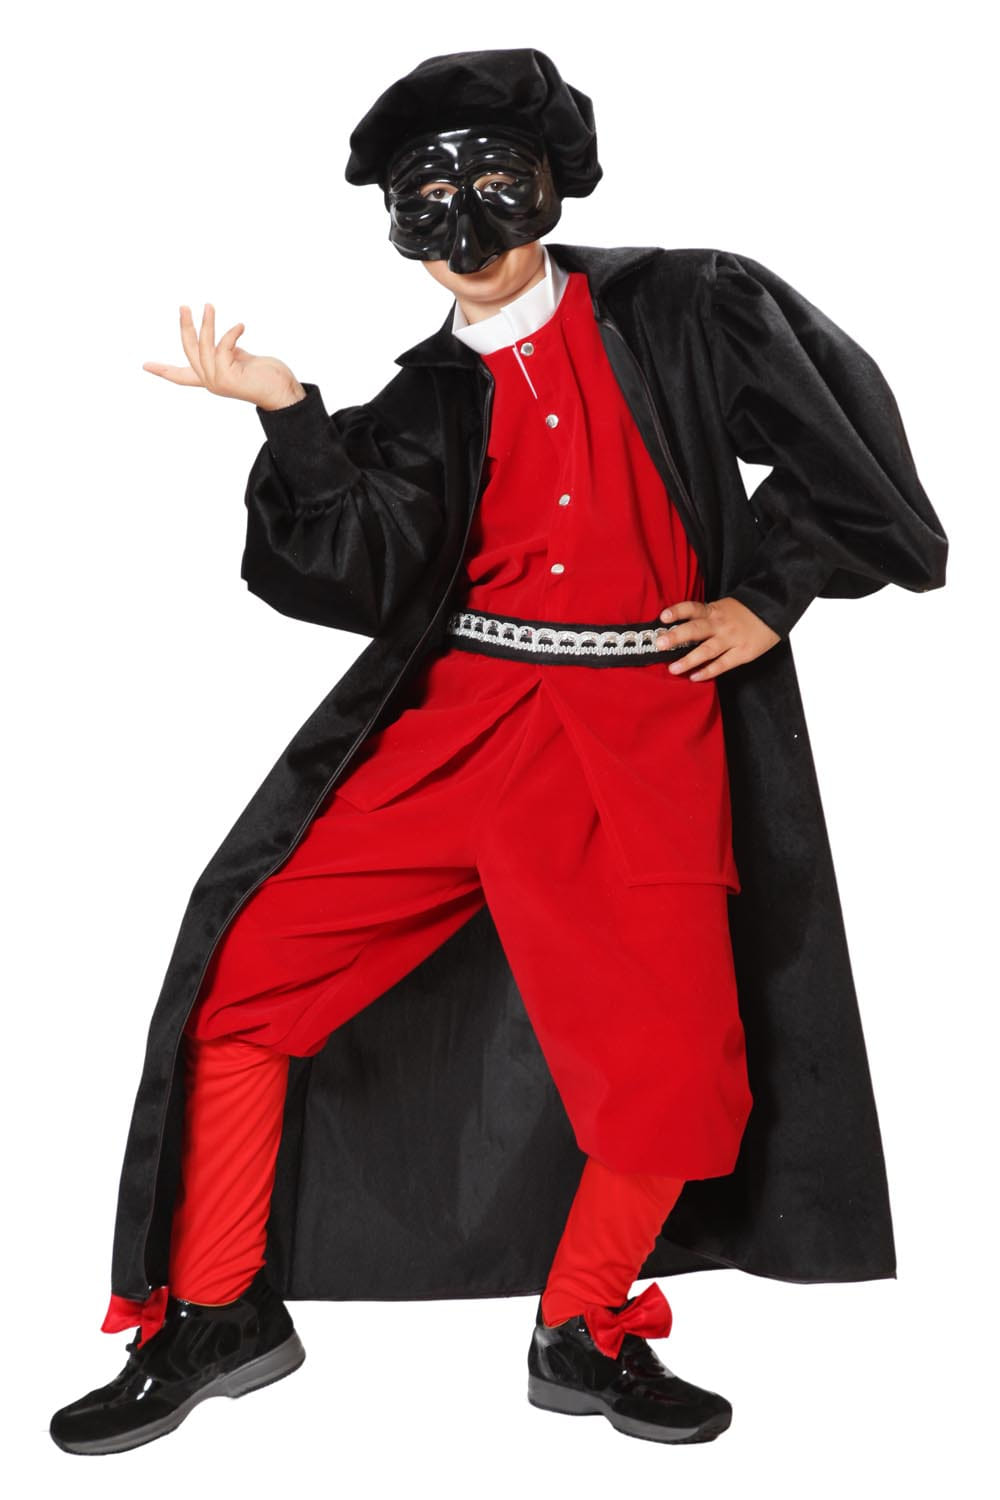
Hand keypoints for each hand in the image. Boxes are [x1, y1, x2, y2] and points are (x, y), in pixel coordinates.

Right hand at [142, 303, 305, 410]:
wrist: (283, 391)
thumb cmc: (267, 375)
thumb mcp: (240, 359)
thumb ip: (225, 352)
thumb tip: (219, 340)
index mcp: (210, 379)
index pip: (181, 377)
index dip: (163, 370)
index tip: (144, 365)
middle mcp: (210, 382)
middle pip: (188, 351)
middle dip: (184, 327)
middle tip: (183, 306)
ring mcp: (217, 381)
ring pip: (204, 346)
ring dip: (207, 324)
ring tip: (210, 306)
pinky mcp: (227, 378)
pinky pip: (222, 347)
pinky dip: (230, 333)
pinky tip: (241, 326)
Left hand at [655, 597, 780, 680]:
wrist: (775, 610)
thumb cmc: (744, 612)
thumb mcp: (723, 607)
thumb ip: (704, 616)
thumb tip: (677, 628)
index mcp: (714, 611)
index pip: (693, 608)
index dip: (677, 611)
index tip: (663, 617)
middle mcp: (720, 624)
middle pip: (696, 630)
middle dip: (676, 637)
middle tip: (659, 644)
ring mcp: (731, 639)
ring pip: (707, 650)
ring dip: (689, 660)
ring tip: (673, 669)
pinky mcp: (742, 653)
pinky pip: (722, 664)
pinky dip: (708, 671)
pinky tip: (695, 677)